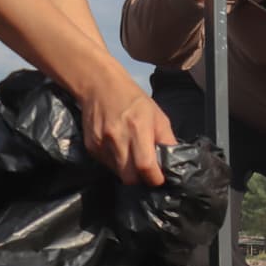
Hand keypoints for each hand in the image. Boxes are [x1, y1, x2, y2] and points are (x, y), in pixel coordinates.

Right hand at [78, 66, 176, 186]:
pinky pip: (107, 165)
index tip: (160, 178)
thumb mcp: (158, 117)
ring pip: (118, 174)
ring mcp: (101, 144)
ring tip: (134, 158)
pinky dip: (116, 164)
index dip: (155, 178)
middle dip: (141, 179)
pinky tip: (120, 150)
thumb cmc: (134, 101)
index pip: (145, 166)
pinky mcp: (91, 147)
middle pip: (130, 177)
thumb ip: (167, 140)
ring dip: (128, 172)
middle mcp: (118, 138)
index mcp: (138, 129)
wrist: (101, 86)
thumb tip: (174, 163)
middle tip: (147, 172)